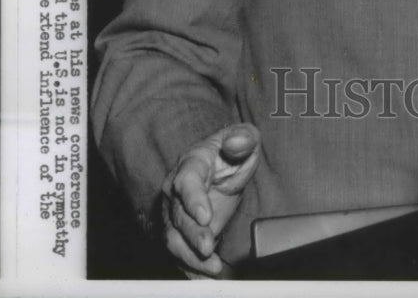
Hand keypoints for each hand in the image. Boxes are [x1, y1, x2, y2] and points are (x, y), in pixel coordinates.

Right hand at [160, 122, 259, 276]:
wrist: (221, 167)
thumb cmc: (232, 151)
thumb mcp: (243, 138)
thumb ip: (243, 138)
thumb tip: (239, 141)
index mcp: (191, 164)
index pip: (186, 181)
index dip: (193, 198)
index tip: (205, 215)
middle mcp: (175, 191)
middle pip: (178, 216)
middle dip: (192, 234)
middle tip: (208, 246)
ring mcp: (175, 214)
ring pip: (174, 239)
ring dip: (190, 256)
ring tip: (212, 268)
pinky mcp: (180, 234)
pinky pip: (181, 254)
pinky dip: (192, 269)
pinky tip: (207, 279)